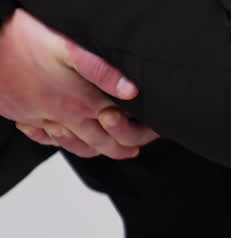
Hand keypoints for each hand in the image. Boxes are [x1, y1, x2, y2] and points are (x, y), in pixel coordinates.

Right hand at [0, 9, 157, 158]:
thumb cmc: (21, 39)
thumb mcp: (68, 48)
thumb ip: (102, 71)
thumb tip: (133, 91)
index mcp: (80, 103)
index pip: (119, 130)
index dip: (141, 134)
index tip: (154, 132)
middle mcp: (61, 116)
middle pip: (100, 143)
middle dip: (122, 147)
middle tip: (136, 147)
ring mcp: (39, 117)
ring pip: (73, 145)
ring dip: (93, 148)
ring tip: (107, 147)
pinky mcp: (19, 112)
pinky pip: (43, 136)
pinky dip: (55, 140)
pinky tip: (59, 135)